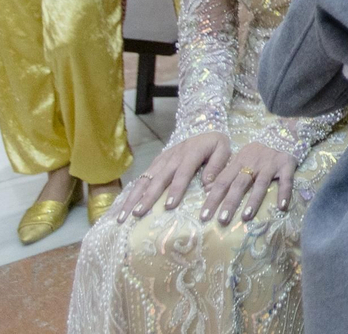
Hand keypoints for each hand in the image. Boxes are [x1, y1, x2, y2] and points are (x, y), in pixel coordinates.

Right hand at [114, 131, 230, 221]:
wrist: (204, 132)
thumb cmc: (215, 145)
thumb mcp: (223, 150)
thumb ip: (217, 166)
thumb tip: (208, 186)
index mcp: (191, 152)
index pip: (183, 172)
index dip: (176, 189)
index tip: (169, 206)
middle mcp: (173, 156)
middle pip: (159, 178)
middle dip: (147, 197)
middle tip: (138, 214)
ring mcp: (162, 159)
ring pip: (145, 179)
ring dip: (133, 197)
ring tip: (124, 216)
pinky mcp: (156, 163)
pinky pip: (142, 178)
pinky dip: (132, 192)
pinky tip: (124, 206)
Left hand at [200, 141, 295, 224]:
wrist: (282, 134)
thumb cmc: (257, 152)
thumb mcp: (239, 159)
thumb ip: (225, 173)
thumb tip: (207, 190)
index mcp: (238, 162)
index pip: (222, 182)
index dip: (212, 198)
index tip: (204, 216)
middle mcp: (252, 164)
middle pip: (239, 184)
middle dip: (230, 203)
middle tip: (222, 220)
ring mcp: (270, 165)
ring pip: (261, 184)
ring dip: (253, 200)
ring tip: (246, 217)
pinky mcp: (286, 165)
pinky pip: (286, 181)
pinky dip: (284, 193)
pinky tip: (282, 207)